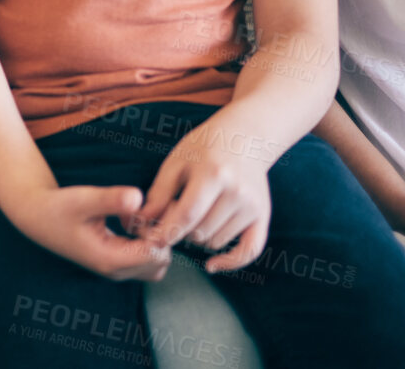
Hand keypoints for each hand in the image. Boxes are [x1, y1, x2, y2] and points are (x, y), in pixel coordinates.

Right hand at [12, 185, 170, 281]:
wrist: (37, 216)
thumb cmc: (59, 206)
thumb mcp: (83, 198)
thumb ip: (111, 199)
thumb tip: (138, 197)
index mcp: (110, 260)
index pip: (156, 254)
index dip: (158, 230)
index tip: (145, 210)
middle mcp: (115, 271)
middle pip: (161, 263)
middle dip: (159, 237)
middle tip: (142, 212)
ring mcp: (115, 269)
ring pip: (155, 264)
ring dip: (154, 240)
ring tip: (136, 217)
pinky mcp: (115, 262)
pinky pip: (145, 259)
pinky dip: (146, 241)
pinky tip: (129, 220)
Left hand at [138, 128, 270, 273]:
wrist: (244, 138)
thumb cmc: (203, 148)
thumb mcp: (176, 162)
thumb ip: (159, 192)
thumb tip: (142, 222)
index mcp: (213, 174)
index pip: (187, 214)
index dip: (166, 231)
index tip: (150, 241)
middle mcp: (237, 192)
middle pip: (200, 231)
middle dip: (181, 231)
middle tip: (173, 217)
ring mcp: (252, 205)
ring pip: (216, 242)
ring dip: (199, 238)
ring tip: (194, 218)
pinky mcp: (263, 215)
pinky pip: (249, 251)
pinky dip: (230, 263)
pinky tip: (212, 266)